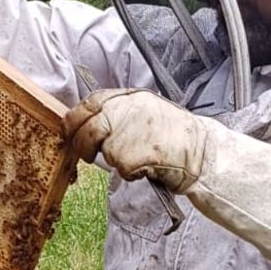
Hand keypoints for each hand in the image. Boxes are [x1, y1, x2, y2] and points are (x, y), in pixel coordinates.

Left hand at [65, 89, 206, 192]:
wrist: (200, 151)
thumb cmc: (175, 133)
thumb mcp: (147, 109)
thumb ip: (121, 111)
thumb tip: (92, 121)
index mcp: (129, 97)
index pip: (90, 102)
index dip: (75, 118)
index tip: (70, 129)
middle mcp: (124, 111)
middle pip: (86, 128)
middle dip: (81, 144)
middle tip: (86, 155)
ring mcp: (125, 133)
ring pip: (103, 150)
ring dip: (113, 159)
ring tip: (137, 158)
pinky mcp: (128, 156)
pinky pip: (120, 168)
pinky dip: (130, 173)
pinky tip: (148, 166)